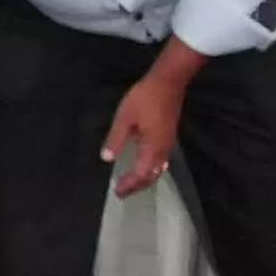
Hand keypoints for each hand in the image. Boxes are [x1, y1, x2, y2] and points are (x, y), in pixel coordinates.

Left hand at [102, 73, 187, 196]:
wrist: (168, 83)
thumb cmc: (144, 98)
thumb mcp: (124, 117)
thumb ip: (116, 139)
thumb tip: (106, 159)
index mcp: (151, 148)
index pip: (140, 174)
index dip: (129, 184)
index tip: (117, 191)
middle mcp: (162, 151)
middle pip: (151, 176)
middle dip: (137, 186)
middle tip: (123, 192)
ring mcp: (168, 145)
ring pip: (158, 171)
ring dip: (145, 179)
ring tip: (132, 183)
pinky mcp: (169, 139)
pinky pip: (161, 162)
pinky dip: (152, 170)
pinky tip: (145, 167)